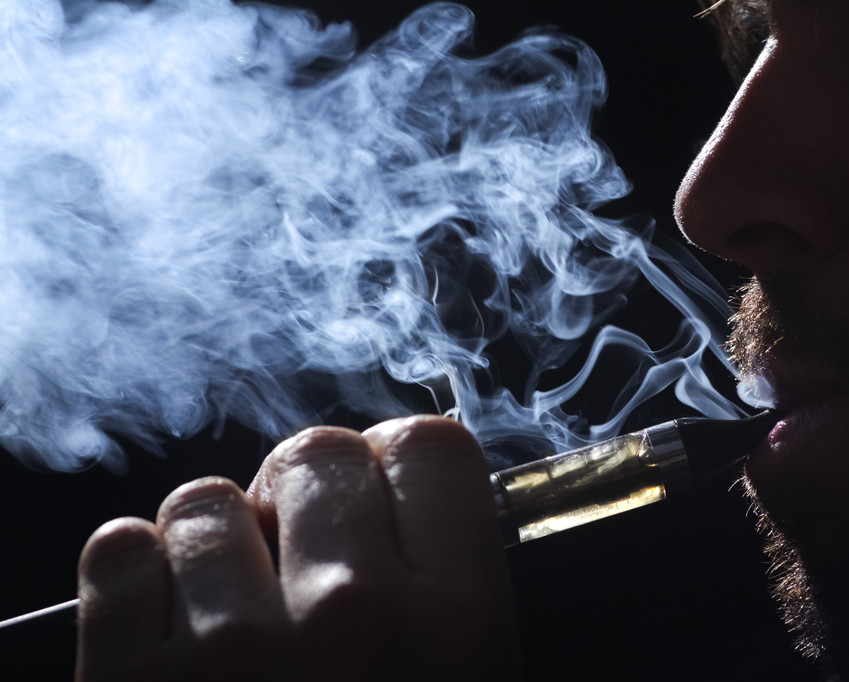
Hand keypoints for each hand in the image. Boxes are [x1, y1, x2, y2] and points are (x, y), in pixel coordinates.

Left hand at [75, 416, 517, 680]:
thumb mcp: (475, 681)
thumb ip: (462, 586)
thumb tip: (419, 497)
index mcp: (458, 621)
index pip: (430, 446)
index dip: (399, 467)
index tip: (382, 498)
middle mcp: (349, 616)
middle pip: (316, 452)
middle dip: (304, 500)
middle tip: (305, 567)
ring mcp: (229, 649)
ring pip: (206, 501)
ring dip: (218, 549)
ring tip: (235, 620)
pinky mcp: (125, 680)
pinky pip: (117, 552)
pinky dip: (135, 584)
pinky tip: (167, 633)